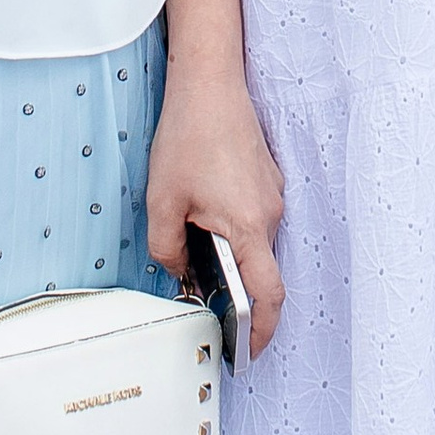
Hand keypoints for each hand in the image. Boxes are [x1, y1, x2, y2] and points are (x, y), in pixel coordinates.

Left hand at [146, 62, 286, 358]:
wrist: (210, 82)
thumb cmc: (189, 134)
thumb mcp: (163, 201)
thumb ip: (168, 250)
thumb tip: (178, 272)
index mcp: (249, 226)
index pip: (268, 295)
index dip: (261, 330)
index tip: (249, 352)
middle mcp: (270, 213)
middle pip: (260, 270)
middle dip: (235, 291)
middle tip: (203, 297)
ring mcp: (272, 195)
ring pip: (256, 243)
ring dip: (232, 255)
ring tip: (195, 244)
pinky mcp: (265, 180)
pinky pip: (254, 219)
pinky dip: (235, 231)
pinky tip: (204, 215)